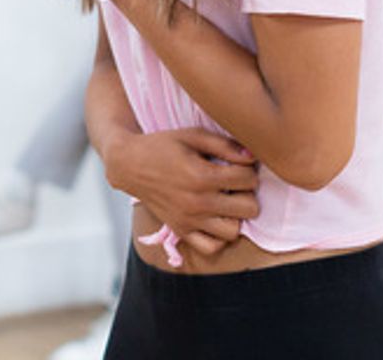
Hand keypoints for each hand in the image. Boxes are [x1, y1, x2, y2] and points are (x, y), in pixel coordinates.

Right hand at [104, 127, 259, 256]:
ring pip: (233, 231)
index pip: (248, 179)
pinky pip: (211, 247)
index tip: (241, 164)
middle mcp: (197, 202)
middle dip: (248, 193)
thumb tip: (252, 156)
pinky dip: (219, 236)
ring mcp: (189, 220)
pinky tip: (216, 217)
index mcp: (201, 176)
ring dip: (236, 216)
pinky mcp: (181, 230)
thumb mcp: (193, 135)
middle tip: (237, 183)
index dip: (250, 168)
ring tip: (227, 201)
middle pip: (248, 208)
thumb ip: (224, 144)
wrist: (129, 164)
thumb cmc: (163, 145)